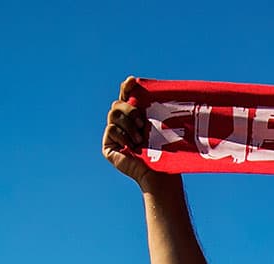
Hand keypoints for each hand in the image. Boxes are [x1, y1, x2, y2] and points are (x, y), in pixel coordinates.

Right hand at [103, 76, 174, 191]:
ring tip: (139, 139)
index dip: (127, 87)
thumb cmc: (166, 150)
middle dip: (131, 110)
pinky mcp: (108, 146)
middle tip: (143, 123)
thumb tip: (143, 83)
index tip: (132, 81)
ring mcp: (114, 134)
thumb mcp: (161, 123)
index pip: (127, 96)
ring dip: (129, 125)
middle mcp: (122, 124)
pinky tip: (132, 147)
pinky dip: (123, 137)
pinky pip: (111, 130)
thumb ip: (152, 106)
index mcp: (135, 116)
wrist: (160, 172)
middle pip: (118, 104)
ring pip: (113, 114)